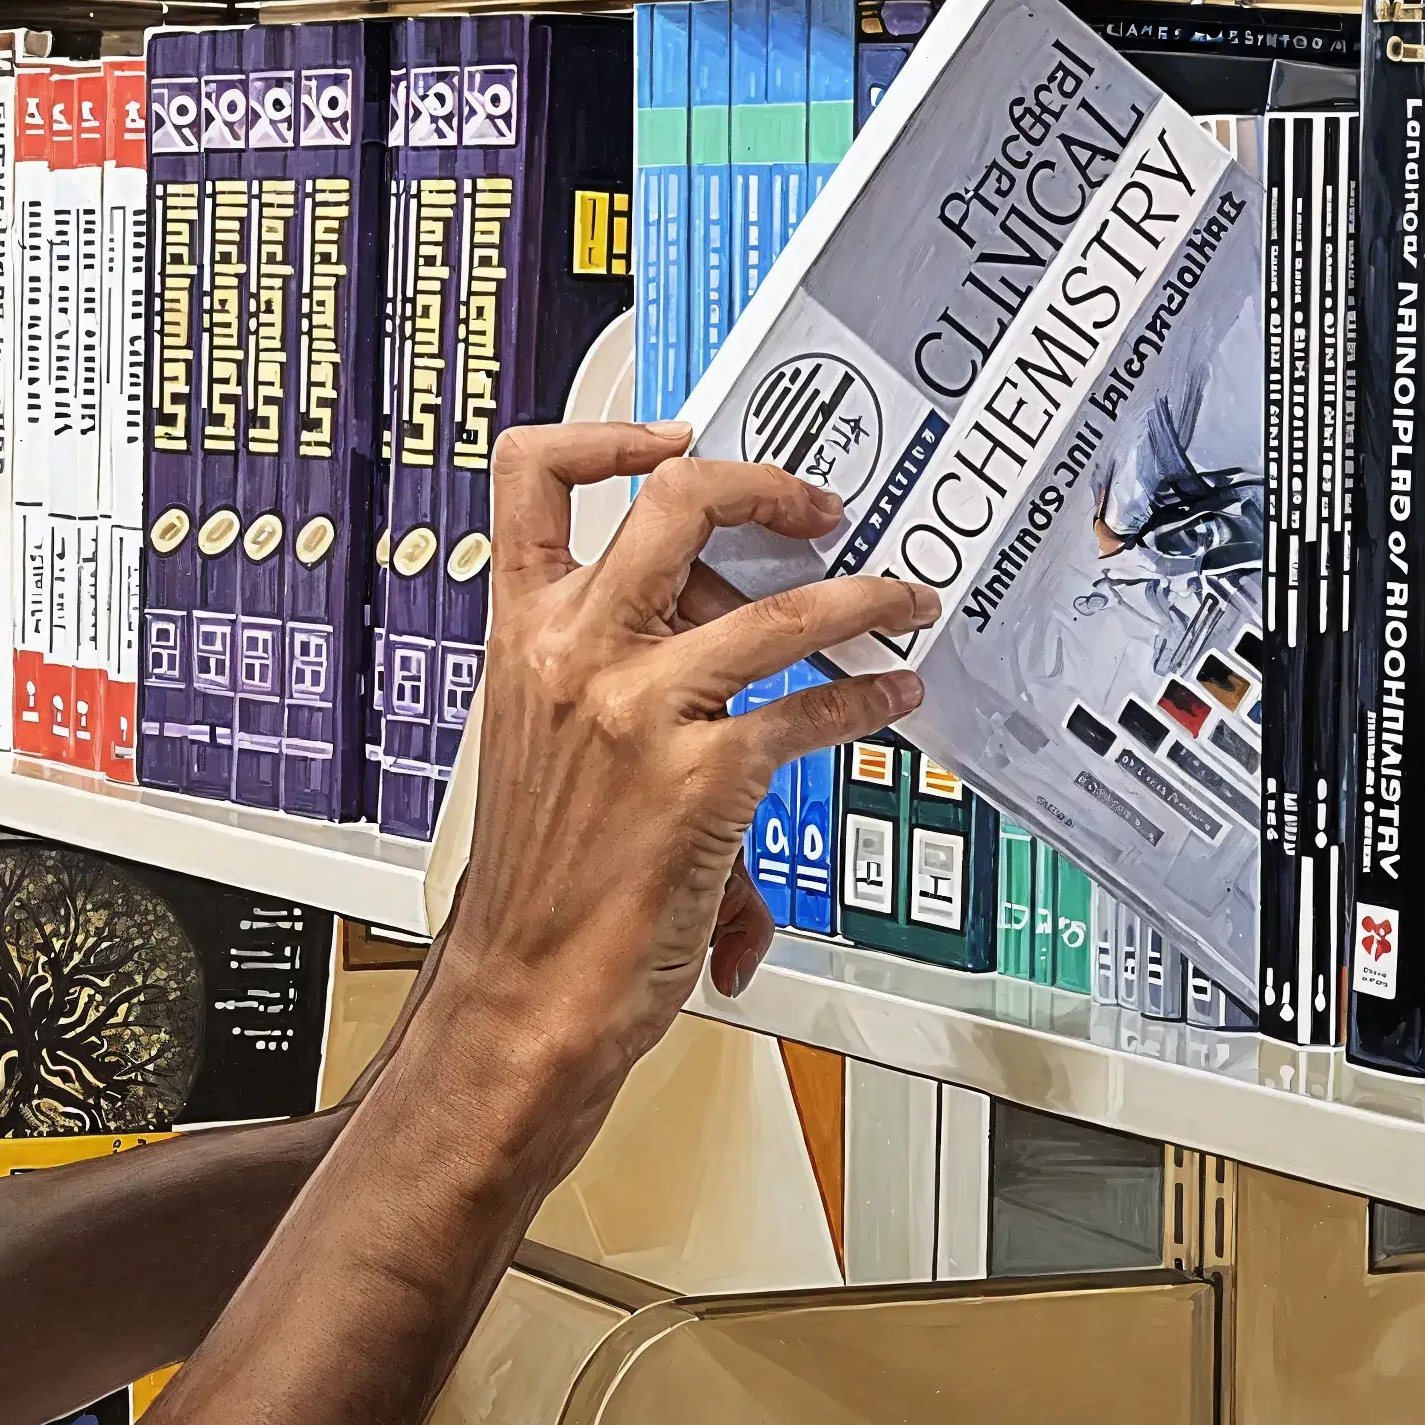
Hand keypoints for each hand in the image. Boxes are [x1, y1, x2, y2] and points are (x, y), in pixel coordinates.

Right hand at [429, 424, 926, 1128]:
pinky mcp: (703, 779)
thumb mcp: (544, 742)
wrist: (525, 991)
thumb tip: (722, 634)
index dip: (609, 434)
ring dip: (859, 594)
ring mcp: (640, 712)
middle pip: (676, 502)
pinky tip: (887, 696)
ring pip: (778, 607)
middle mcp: (575, 655)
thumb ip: (619, 673)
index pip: (533, 480)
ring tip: (901, 597)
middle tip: (815, 504)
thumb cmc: (537, 883)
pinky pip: (809, 710)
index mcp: (522, 637)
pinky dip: (864, 694)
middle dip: (764, 484)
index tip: (673, 433)